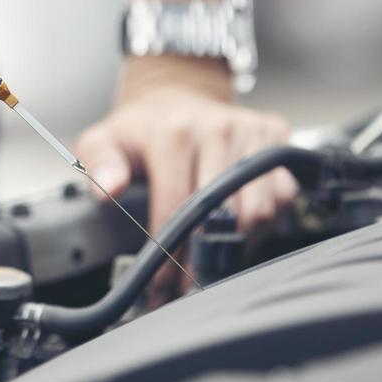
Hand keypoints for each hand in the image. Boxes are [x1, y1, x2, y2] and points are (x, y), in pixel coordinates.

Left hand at [75, 56, 296, 298]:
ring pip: (259, 210)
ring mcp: (252, 132)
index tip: (160, 285)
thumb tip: (108, 189)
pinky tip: (239, 232)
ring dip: (238, 246)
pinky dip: (265, 223)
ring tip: (213, 264)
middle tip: (190, 286)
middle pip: (224, 215)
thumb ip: (98, 165)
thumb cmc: (142, 128)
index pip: (178, 208)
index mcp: (175, 133)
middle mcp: (219, 129)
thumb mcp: (104, 140)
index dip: (169, 254)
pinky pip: (283, 194)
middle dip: (206, 260)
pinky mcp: (276, 138)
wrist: (176, 95)